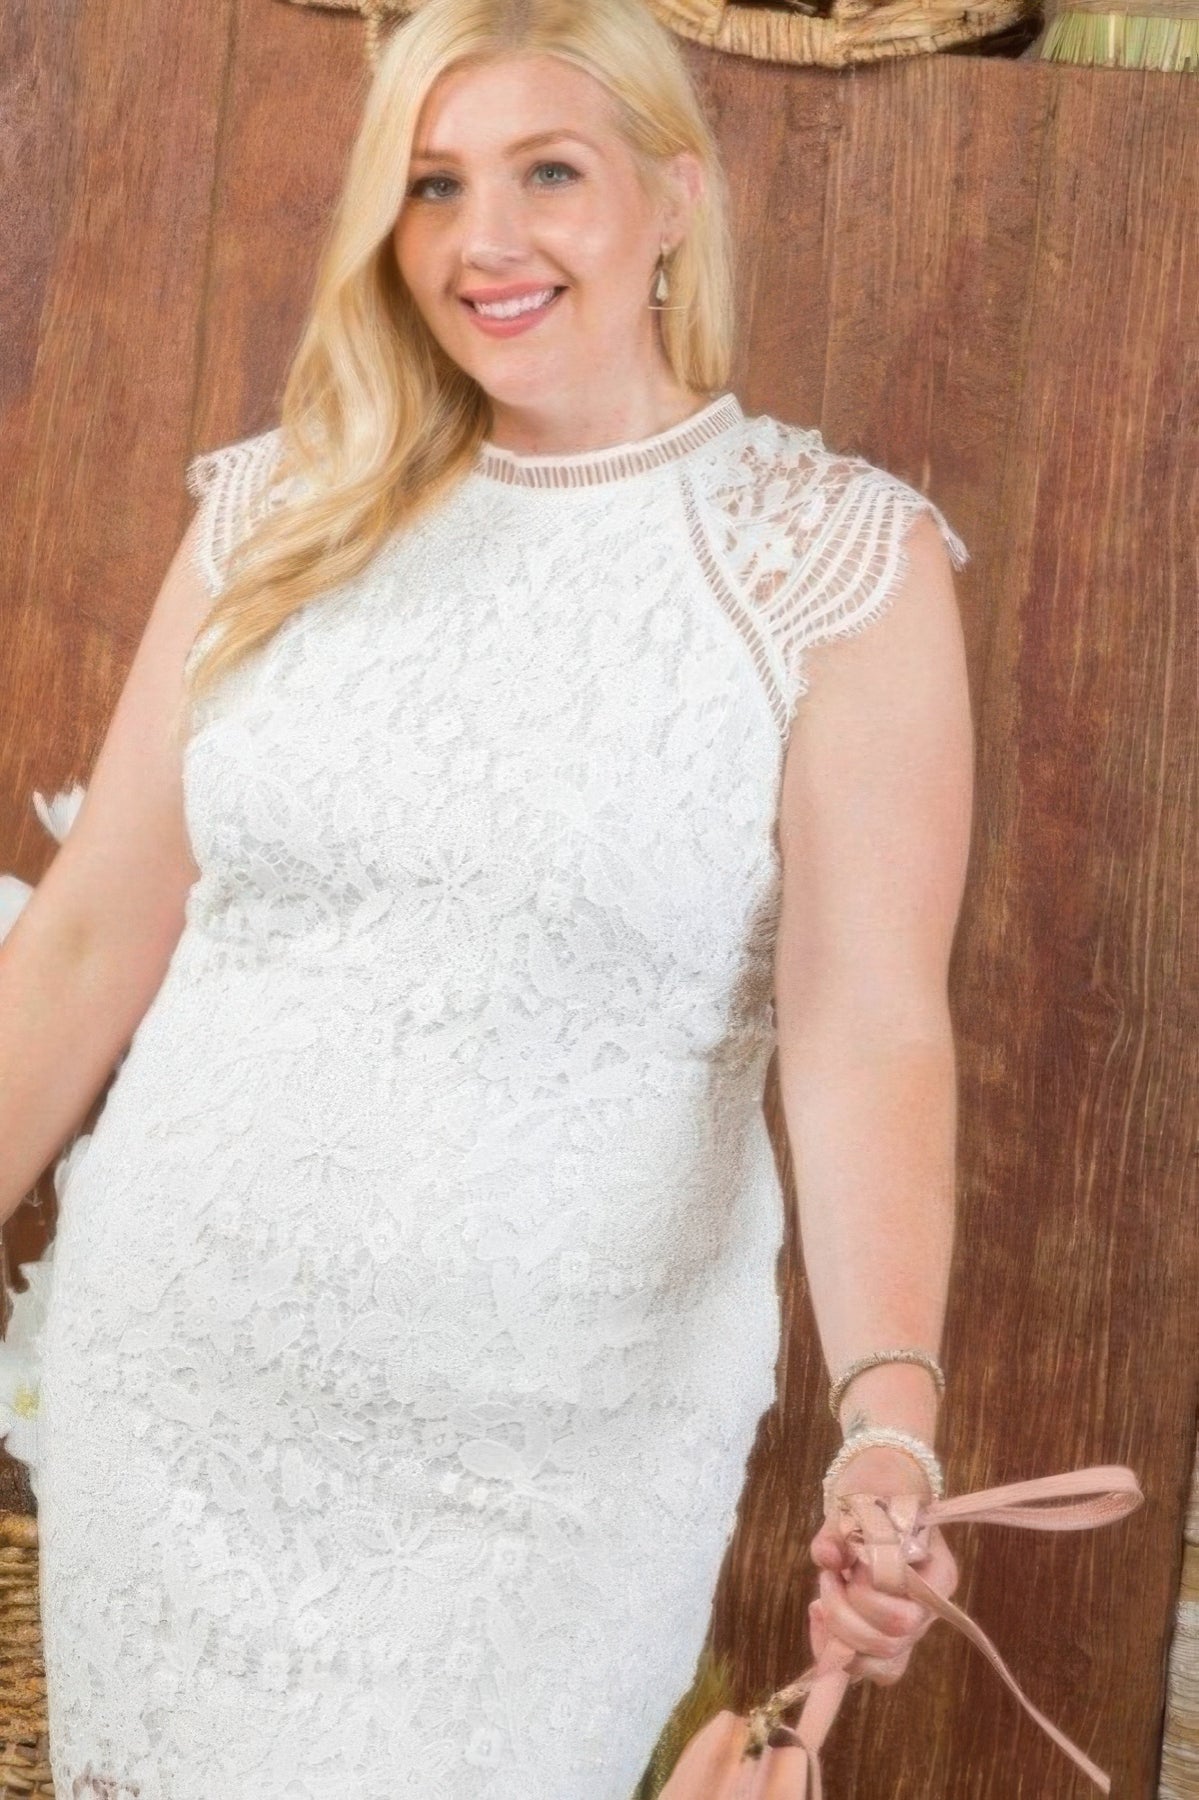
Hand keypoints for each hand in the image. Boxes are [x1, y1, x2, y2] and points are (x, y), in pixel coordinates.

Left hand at [806, 1443, 957, 1686]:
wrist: (883, 1490)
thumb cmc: (876, 1492)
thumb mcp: (858, 1499)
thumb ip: (839, 1529)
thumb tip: (827, 1556)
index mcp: (938, 1573)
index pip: (905, 1610)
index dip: (865, 1595)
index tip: (846, 1563)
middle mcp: (931, 1608)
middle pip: (892, 1641)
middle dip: (847, 1616)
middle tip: (829, 1579)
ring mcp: (911, 1627)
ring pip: (883, 1663)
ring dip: (841, 1636)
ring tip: (822, 1600)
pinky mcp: (886, 1637)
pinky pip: (868, 1666)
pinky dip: (836, 1651)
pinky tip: (819, 1617)